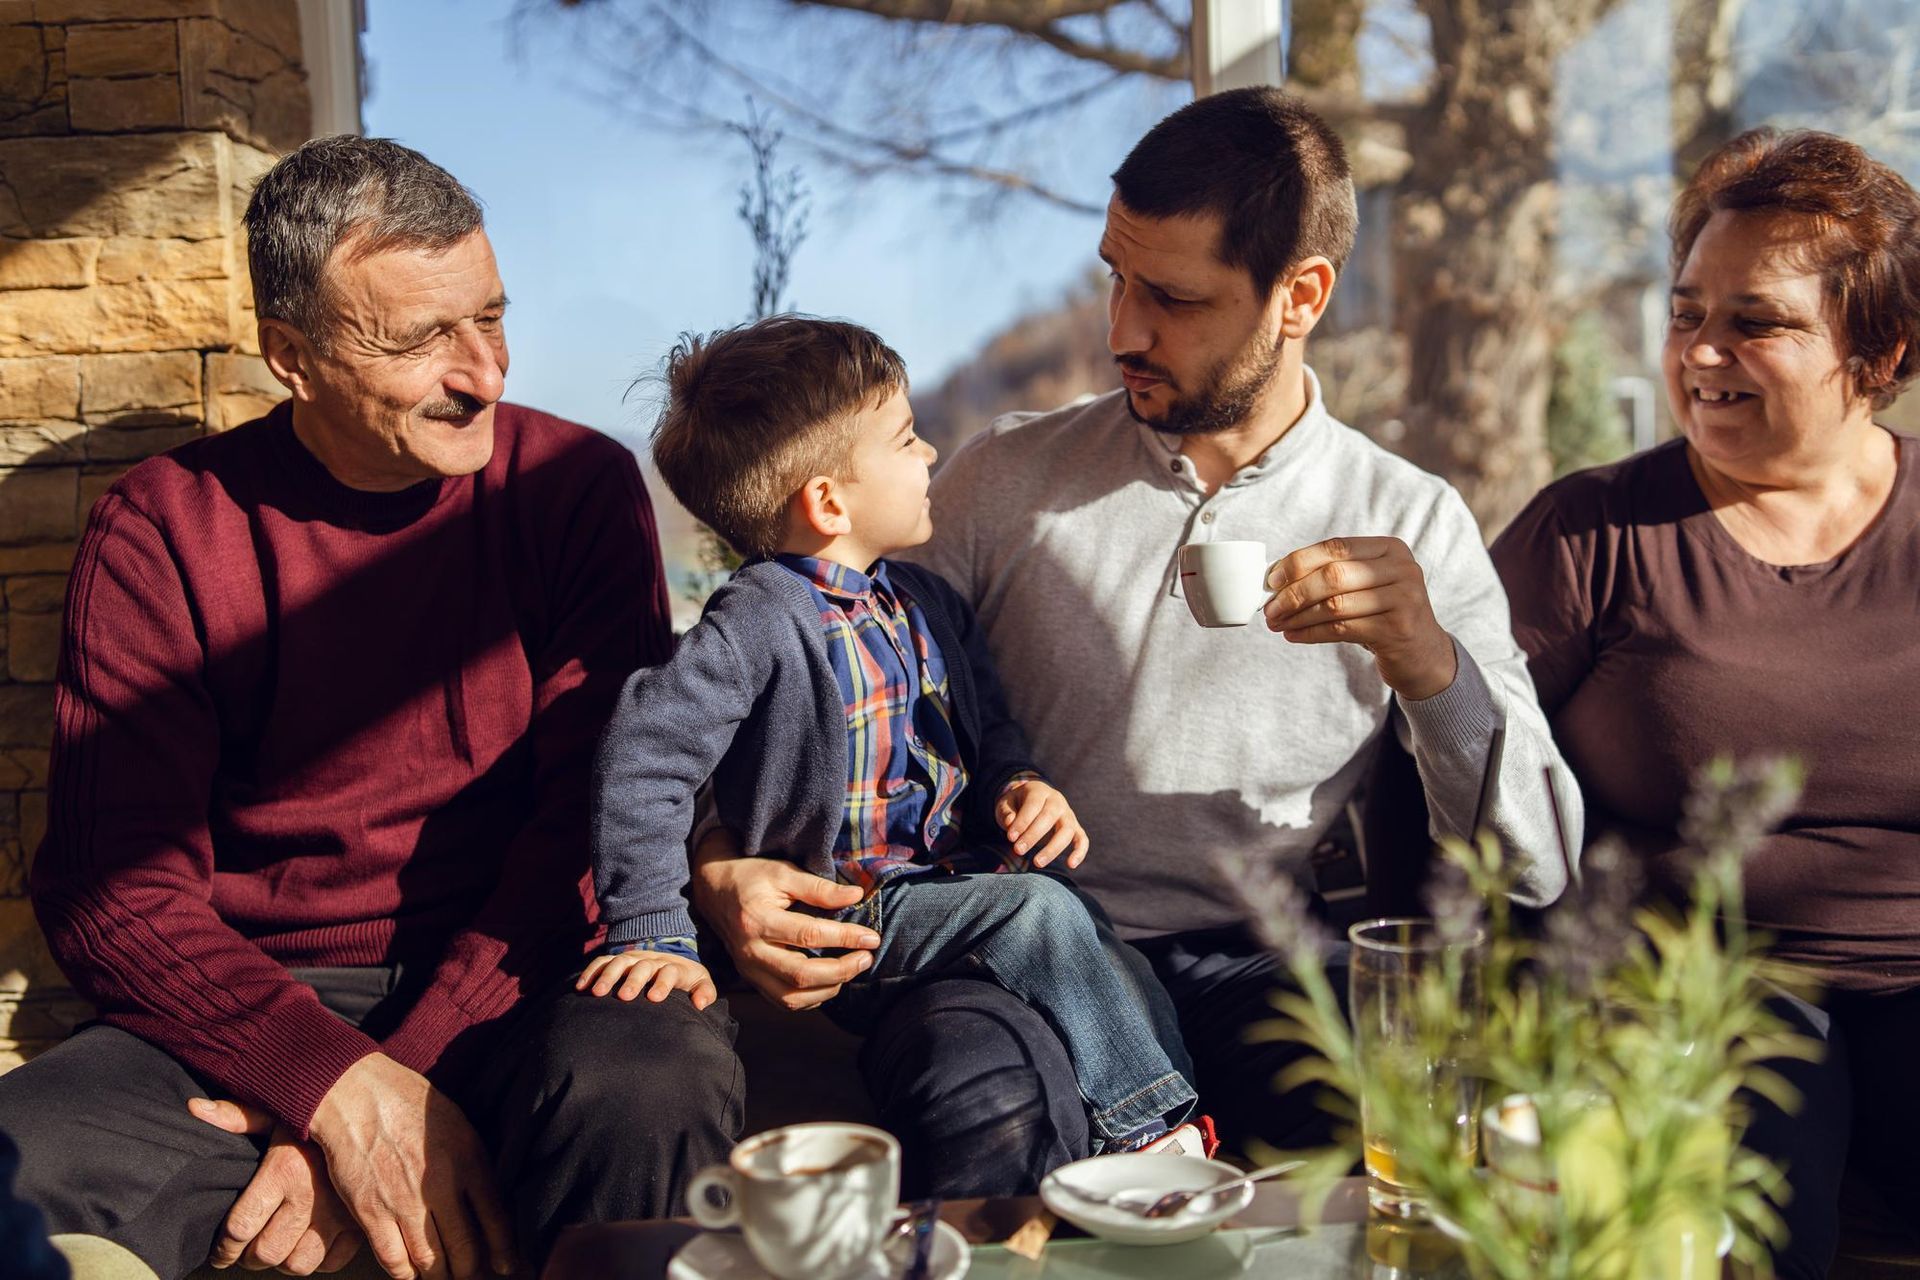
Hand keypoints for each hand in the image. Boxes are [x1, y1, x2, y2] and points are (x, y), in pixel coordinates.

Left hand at [187, 1097, 362, 1274]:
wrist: (377, 1110)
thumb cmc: (323, 1111)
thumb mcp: (280, 1109)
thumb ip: (237, 1116)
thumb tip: (194, 1108)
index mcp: (283, 1172)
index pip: (240, 1228)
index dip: (223, 1249)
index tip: (220, 1253)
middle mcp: (309, 1198)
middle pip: (266, 1252)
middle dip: (249, 1257)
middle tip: (246, 1251)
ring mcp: (339, 1214)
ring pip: (299, 1264)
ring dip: (283, 1262)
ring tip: (277, 1249)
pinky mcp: (362, 1222)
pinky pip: (332, 1261)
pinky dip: (318, 1261)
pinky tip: (309, 1245)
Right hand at [307, 1054, 515, 1279]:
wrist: (357, 1096)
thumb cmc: (410, 1104)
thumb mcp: (459, 1124)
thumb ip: (475, 1161)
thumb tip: (492, 1196)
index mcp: (468, 1160)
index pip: (496, 1218)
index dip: (504, 1249)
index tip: (507, 1265)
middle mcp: (440, 1186)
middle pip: (465, 1248)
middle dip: (470, 1270)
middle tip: (471, 1274)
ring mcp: (404, 1203)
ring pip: (430, 1261)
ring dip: (439, 1275)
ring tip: (444, 1275)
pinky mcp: (371, 1213)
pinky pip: (393, 1260)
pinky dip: (405, 1274)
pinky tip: (411, 1272)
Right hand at [576, 951, 717, 1006]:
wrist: (672, 959)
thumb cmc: (687, 980)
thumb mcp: (701, 983)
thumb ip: (705, 993)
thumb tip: (700, 1004)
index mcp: (673, 967)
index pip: (669, 972)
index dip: (662, 984)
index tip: (655, 998)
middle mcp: (652, 960)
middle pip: (642, 966)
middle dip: (633, 980)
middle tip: (624, 997)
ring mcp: (633, 958)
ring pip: (619, 962)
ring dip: (608, 976)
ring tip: (597, 993)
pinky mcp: (619, 960)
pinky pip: (602, 962)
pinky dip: (591, 972)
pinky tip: (581, 987)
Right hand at [690, 827, 878, 1011]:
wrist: (714, 890)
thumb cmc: (752, 877)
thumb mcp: (783, 872)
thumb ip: (819, 888)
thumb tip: (857, 896)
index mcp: (758, 920)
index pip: (810, 935)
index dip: (845, 937)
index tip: (872, 937)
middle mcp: (751, 951)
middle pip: (801, 975)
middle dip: (841, 970)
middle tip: (866, 958)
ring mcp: (748, 970)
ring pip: (791, 997)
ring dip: (828, 989)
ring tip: (850, 970)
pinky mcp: (750, 979)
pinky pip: (782, 1002)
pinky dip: (810, 998)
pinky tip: (829, 982)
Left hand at [995, 779, 1088, 868]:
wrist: (1031, 801)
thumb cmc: (1016, 804)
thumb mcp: (1006, 804)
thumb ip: (1006, 812)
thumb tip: (1009, 823)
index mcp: (1039, 791)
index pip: (1033, 805)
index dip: (1022, 822)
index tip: (1010, 838)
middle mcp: (1057, 801)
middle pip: (1049, 817)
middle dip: (1033, 835)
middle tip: (1018, 850)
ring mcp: (1068, 814)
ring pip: (1067, 830)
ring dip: (1053, 848)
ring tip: (1037, 863)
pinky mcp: (1075, 828)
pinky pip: (1082, 839)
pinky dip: (1080, 852)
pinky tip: (1071, 865)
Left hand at [1263, 536, 1457, 700]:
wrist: (1423, 653)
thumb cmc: (1382, 614)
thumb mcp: (1365, 586)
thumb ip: (1332, 574)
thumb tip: (1276, 577)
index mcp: (1390, 549)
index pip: (1335, 547)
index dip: (1298, 562)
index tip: (1271, 580)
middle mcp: (1402, 568)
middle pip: (1333, 576)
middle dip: (1293, 593)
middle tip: (1270, 609)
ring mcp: (1404, 599)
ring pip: (1335, 605)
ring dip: (1298, 616)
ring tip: (1277, 624)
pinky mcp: (1397, 630)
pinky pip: (1342, 629)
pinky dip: (1311, 633)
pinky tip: (1294, 636)